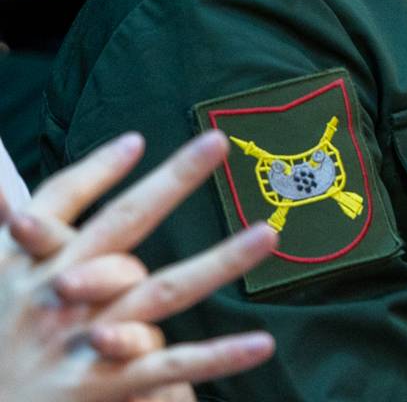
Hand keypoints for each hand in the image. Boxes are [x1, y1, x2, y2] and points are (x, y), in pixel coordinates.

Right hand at [0, 129, 277, 401]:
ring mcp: (89, 336)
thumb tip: (8, 186)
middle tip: (217, 140)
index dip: (99, 170)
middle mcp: (61, 292)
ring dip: (220, 262)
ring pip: (164, 290)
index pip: (62, 202)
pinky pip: (171, 365)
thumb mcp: (0, 278)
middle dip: (171, 182)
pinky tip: (261, 343)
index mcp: (32, 265)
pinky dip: (218, 356)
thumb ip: (25, 231)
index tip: (138, 139)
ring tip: (268, 234)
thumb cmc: (2, 337)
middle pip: (122, 225)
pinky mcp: (108, 383)